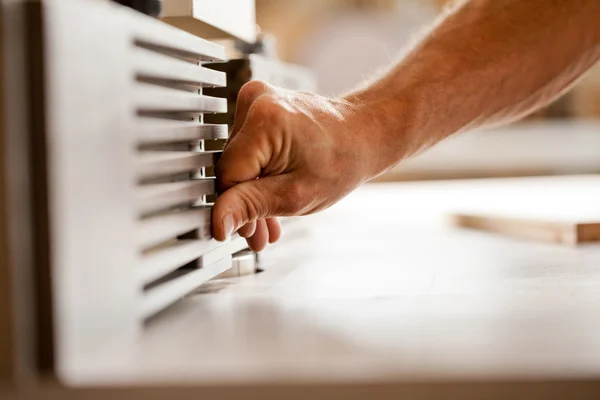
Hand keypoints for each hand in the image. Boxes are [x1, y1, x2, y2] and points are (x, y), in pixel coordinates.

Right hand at [212, 80, 393, 250]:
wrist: (364, 134)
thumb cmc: (343, 160)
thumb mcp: (296, 194)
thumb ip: (251, 206)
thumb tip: (218, 222)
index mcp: (264, 119)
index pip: (228, 175)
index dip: (233, 207)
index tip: (245, 232)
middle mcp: (256, 101)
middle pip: (233, 168)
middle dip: (246, 205)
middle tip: (259, 237)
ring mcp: (257, 100)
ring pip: (239, 162)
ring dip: (252, 195)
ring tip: (268, 225)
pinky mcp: (260, 107)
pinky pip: (248, 150)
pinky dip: (258, 176)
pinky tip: (269, 201)